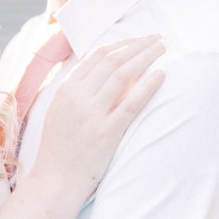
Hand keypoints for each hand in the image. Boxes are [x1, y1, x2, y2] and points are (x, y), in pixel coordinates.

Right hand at [30, 35, 165, 198]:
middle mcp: (78, 97)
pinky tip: (161, 75)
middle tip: (158, 39)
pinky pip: (131, 104)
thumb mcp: (61, 110)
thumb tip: (108, 70)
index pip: (98, 55)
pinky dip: (148, 86)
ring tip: (163, 49)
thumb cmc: (61, 147)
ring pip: (122, 75)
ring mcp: (92, 115)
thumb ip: (80, 89)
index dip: (123, 43)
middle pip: (113, 60)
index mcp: (67, 88)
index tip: (140, 39)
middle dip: (138, 45)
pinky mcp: (107, 133)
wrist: (56, 180)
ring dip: (145, 58)